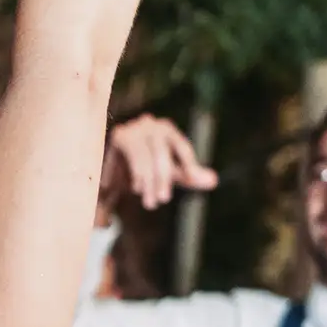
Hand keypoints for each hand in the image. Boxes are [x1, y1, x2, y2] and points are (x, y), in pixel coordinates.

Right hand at [101, 114, 218, 210]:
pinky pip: (127, 159)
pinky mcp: (118, 137)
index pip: (182, 148)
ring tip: (149, 202)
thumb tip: (214, 181)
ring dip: (147, 183)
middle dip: (162, 180)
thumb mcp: (169, 172)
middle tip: (162, 200)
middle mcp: (151, 124)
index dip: (188, 165)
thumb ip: (189, 176)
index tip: (192, 180)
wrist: (112, 163)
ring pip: (143, 159)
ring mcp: (133, 129)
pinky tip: (135, 189)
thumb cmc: (145, 166)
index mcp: (167, 129)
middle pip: (161, 155)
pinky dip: (131, 175)